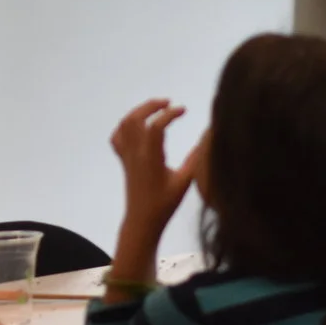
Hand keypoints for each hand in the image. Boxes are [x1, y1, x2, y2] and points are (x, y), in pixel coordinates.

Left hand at [110, 99, 197, 240]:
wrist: (142, 221)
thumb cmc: (165, 204)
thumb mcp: (184, 182)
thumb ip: (195, 159)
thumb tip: (207, 138)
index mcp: (150, 158)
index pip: (156, 126)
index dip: (170, 114)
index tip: (184, 110)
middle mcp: (135, 153)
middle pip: (135, 119)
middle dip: (151, 106)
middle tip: (169, 103)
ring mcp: (127, 156)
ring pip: (125, 125)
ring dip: (139, 111)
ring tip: (156, 108)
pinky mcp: (124, 161)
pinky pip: (117, 138)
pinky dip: (125, 126)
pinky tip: (139, 126)